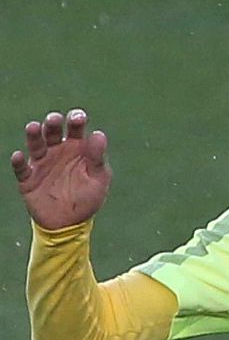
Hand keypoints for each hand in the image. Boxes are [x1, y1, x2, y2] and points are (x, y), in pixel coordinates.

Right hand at [12, 109, 111, 230]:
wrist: (70, 223)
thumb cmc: (87, 198)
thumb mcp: (98, 178)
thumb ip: (97, 157)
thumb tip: (99, 133)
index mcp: (77, 149)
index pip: (76, 130)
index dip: (76, 120)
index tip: (78, 117)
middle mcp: (57, 152)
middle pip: (53, 133)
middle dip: (53, 124)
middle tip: (54, 119)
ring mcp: (41, 164)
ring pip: (35, 145)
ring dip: (34, 136)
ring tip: (33, 127)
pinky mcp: (28, 179)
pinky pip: (21, 168)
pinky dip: (18, 162)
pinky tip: (18, 156)